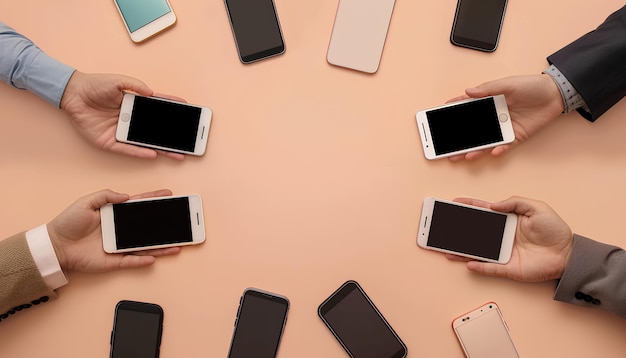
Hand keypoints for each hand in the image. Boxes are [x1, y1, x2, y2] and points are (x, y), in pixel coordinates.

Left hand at [47, 189, 180, 272]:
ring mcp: (119, 246)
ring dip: (161, 246)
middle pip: (148, 227)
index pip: (139, 205)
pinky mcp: (114, 261)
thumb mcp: (86, 202)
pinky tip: (156, 257)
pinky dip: (143, 260)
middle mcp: (120, 230)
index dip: (154, 200)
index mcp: (115, 214)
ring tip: (177, 244)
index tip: (168, 195)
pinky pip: (133, 261)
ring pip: (146, 246)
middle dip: (165, 225)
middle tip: (181, 222)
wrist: (55, 245)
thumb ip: (106, 196)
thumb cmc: (67, 223)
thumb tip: (126, 196)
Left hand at [60, 71, 183, 159]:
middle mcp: (130, 120)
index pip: (157, 108)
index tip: (187, 111)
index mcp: (133, 105)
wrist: (72, 93)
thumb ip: (136, 86)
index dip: (171, 110)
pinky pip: (127, 150)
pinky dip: (140, 152)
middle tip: (187, 141)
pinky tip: (153, 154)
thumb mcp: (118, 81)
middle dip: (171, 137)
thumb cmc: (93, 85)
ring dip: (161, 148)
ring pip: (144, 143)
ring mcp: (121, 132)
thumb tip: (152, 94)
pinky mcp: (109, 142)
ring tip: (176, 153)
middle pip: (154, 130)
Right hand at [446, 74, 564, 160]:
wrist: (555, 94)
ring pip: (485, 141)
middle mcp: (494, 116)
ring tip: (464, 155)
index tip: (441, 115)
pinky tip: (492, 152)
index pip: (468, 107)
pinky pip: (505, 145)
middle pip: (473, 129)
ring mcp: (504, 127)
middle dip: (459, 139)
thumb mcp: (507, 83)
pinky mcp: (516, 136)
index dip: (455, 110)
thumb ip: (487, 89)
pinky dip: (498, 149)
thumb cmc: (532, 86)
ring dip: (475, 149)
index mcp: (491, 101)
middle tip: (447, 147)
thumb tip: (468, 92)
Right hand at [446, 196, 573, 281]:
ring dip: (460, 249)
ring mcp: (503, 252)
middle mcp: (502, 236)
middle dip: (457, 229)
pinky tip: (466, 262)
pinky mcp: (508, 268)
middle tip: (442, 226)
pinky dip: (478, 266)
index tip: (453, 203)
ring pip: (476, 251)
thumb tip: (493, 205)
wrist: (568, 254)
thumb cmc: (555, 230)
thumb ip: (514, 202)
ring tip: (444, 247)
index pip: (483, 212)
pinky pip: (489, 267)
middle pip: (474, 232)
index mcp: (507, 220)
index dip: (468, 207)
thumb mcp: (537, 207)